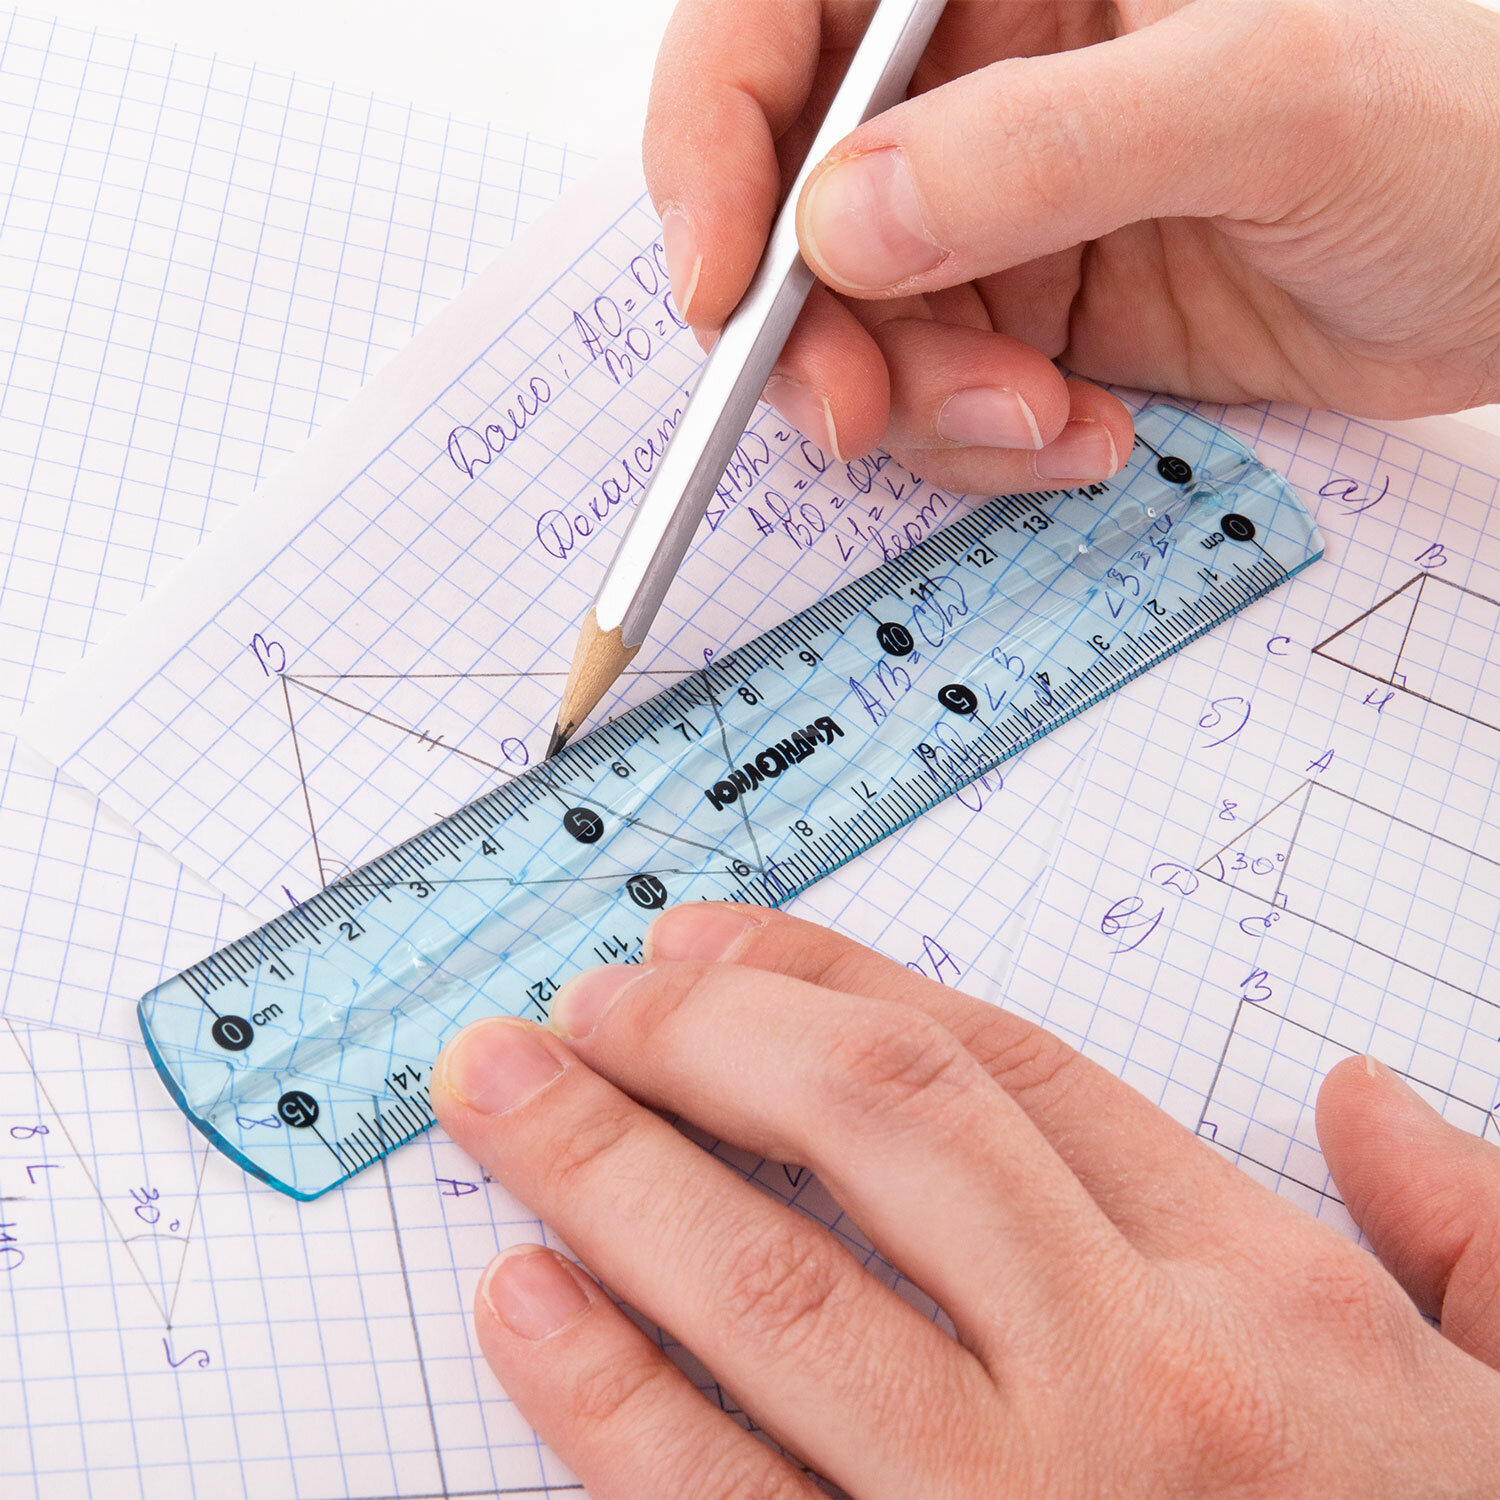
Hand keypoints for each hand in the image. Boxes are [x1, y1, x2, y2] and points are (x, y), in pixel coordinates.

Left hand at [433, 904, 1499, 1498]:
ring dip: (608, 1171)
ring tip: (499, 1095)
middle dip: (703, 1034)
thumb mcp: (1495, 1398)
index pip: (1002, 1066)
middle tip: (579, 1000)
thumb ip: (1457, 1229)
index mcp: (1258, 1288)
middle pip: (878, 1126)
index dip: (833, 979)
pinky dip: (611, 1402)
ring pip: (776, 1293)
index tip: (711, 943)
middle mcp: (1134, 1378)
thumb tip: (1368, 1099)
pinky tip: (525, 1306)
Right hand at [643, 0, 1499, 494]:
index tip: (721, 287)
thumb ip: (1048, 147)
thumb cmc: (1468, 124)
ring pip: (861, 322)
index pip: (783, 22)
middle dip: (812, 328)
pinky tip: (1080, 434)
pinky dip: (986, 439)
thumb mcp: (1269, 100)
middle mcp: (986, 76)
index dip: (716, 144)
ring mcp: (1005, 204)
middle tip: (855, 414)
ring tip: (1041, 420)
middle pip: (796, 202)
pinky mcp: (1037, 307)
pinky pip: (944, 391)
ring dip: (919, 405)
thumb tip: (847, 224)